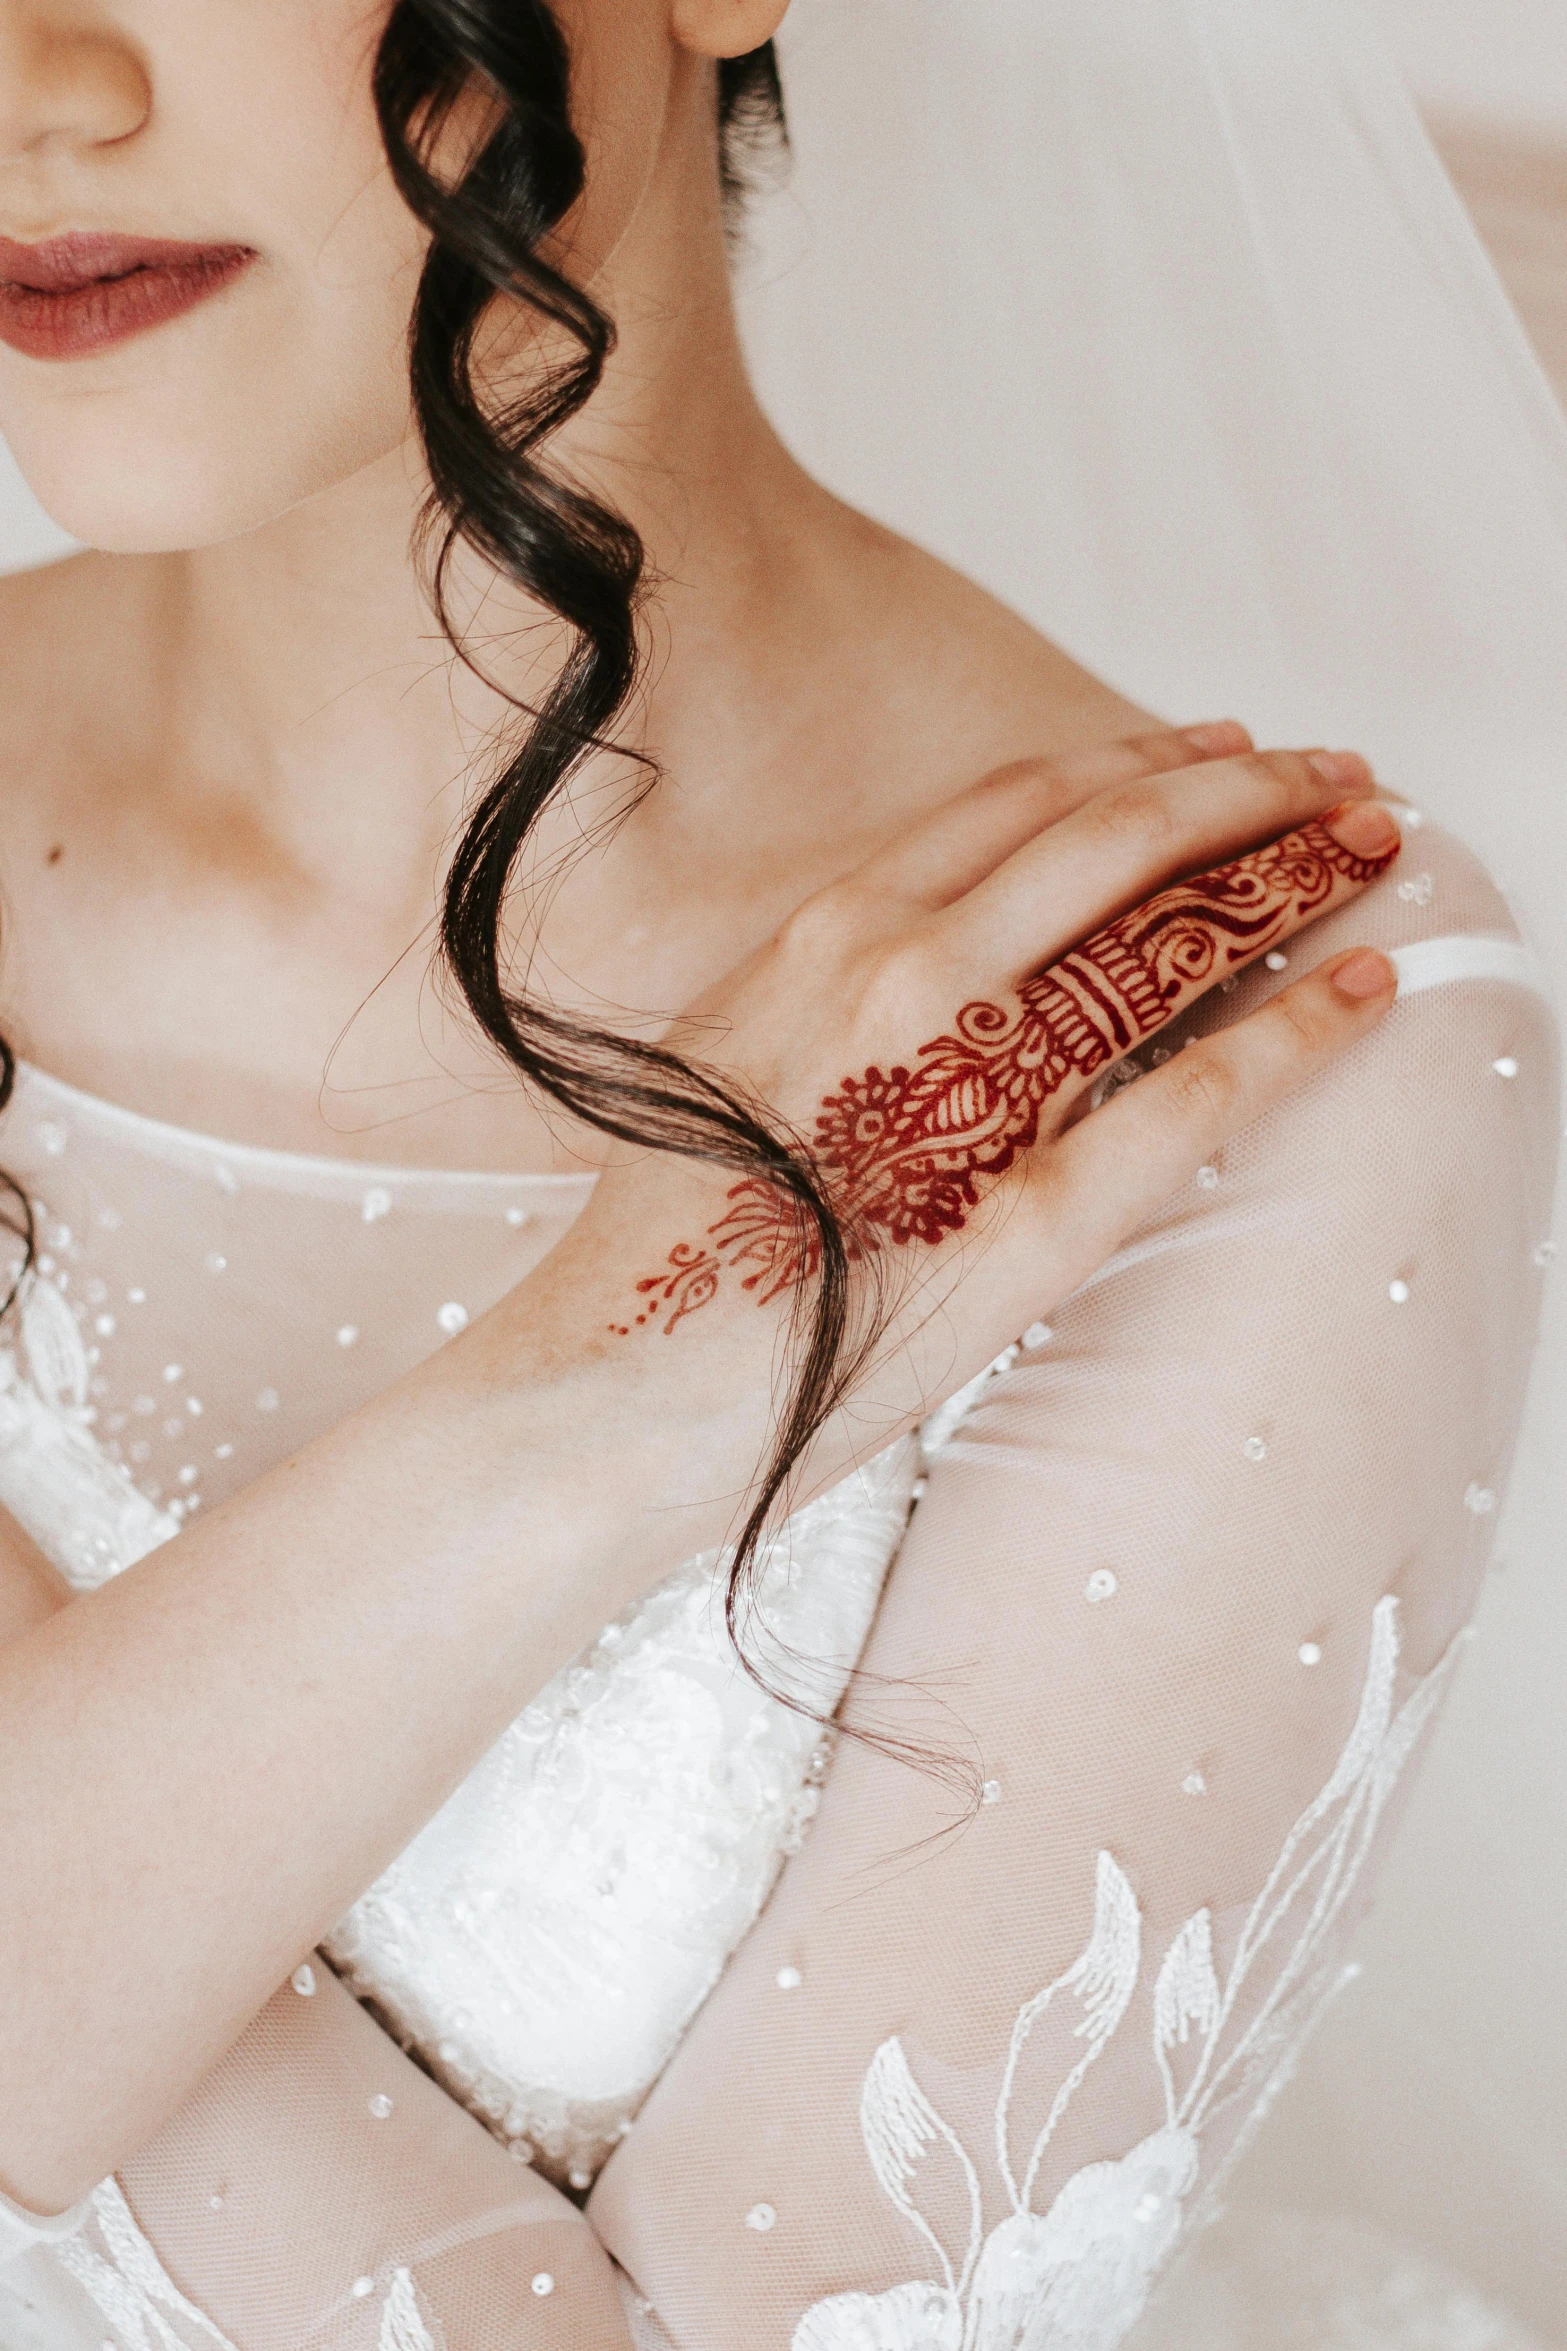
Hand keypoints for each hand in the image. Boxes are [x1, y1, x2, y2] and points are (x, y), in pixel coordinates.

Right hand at [537, 722, 1400, 1487]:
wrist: (611, 1384)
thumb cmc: (663, 1237)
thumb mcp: (729, 1051)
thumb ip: (834, 984)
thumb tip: (937, 953)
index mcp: (827, 932)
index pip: (1026, 800)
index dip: (1143, 763)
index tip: (1222, 751)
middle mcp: (907, 975)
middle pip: (1122, 838)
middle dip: (1253, 791)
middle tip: (1341, 774)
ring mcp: (974, 1087)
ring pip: (1171, 936)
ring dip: (1289, 875)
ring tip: (1370, 844)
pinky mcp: (1036, 1212)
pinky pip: (1195, 1094)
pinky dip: (1295, 1031)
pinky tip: (1363, 992)